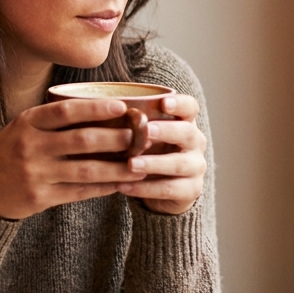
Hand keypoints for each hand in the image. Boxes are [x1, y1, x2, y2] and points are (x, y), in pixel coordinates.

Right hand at [0, 98, 148, 220]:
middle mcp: (30, 146)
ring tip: (139, 164)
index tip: (121, 107)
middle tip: (139, 136)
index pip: (65, 111)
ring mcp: (35, 173)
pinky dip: (103, 188)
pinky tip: (120, 184)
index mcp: (26, 123)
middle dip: (115, 138)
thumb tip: (100, 111)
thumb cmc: (8, 152)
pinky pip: (79, 192)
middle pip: (81, 140)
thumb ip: (52, 121)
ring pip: (86, 170)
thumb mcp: (22, 128)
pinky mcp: (40, 197)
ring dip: (116, 168)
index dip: (95, 108)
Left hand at [117, 94, 206, 214]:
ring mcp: (196, 167)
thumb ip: (130, 124)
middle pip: (187, 133)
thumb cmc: (146, 152)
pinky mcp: (191, 190)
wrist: (161, 189)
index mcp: (184, 122)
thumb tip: (97, 108)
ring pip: (179, 164)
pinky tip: (124, 186)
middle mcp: (195, 143)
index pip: (190, 107)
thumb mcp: (140, 136)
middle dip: (167, 131)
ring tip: (131, 164)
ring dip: (153, 163)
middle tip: (146, 131)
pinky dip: (145, 188)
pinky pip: (169, 189)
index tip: (163, 102)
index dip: (180, 104)